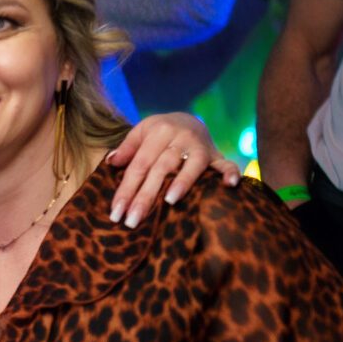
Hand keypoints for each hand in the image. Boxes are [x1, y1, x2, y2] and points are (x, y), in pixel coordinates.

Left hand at [106, 114, 239, 225]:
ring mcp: (200, 147)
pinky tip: (230, 185)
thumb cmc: (160, 133)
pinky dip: (230, 173)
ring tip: (169, 202)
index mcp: (158, 132)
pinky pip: (226, 164)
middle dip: (145, 196)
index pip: (139, 165)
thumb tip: (111, 162)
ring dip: (182, 182)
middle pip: (160, 169)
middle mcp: (180, 138)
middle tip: (132, 222)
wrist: (190, 119)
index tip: (116, 214)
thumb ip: (128, 148)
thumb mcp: (141, 132)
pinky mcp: (217, 155)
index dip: (126, 190)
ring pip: (191, 166)